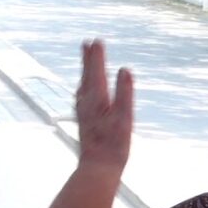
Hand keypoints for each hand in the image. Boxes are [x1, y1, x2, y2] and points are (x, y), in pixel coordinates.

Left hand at [76, 40, 133, 174]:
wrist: (97, 167)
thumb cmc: (114, 144)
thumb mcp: (125, 117)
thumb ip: (124, 92)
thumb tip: (125, 70)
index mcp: (96, 98)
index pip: (95, 71)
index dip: (96, 56)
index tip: (96, 41)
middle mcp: (85, 101)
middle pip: (86, 75)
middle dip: (88, 59)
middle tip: (87, 43)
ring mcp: (83, 110)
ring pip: (83, 84)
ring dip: (85, 70)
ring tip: (86, 59)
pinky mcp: (83, 119)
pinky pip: (82, 95)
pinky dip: (85, 85)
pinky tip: (85, 89)